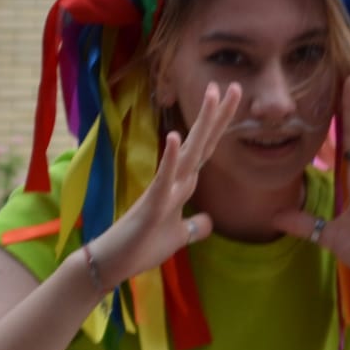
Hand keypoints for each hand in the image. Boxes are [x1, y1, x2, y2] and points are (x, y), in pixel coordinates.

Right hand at [88, 82, 240, 287]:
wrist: (114, 264)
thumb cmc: (142, 248)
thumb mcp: (178, 237)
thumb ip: (194, 227)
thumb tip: (209, 223)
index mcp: (183, 185)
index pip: (208, 149)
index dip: (221, 125)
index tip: (234, 99)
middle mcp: (175, 180)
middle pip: (203, 143)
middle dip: (218, 115)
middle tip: (234, 85)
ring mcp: (163, 188)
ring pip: (189, 152)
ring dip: (201, 123)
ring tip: (211, 94)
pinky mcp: (151, 204)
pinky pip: (164, 177)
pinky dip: (172, 158)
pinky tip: (177, 136)